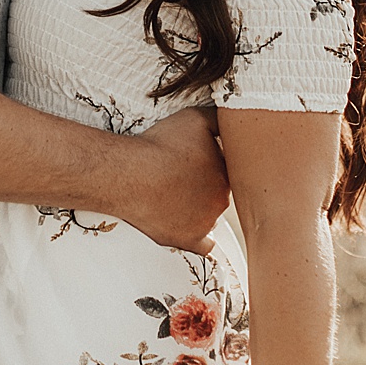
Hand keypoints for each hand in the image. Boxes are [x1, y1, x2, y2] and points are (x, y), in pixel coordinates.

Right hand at [125, 107, 229, 253]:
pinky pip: (205, 246)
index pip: (227, 169)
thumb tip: (235, 119)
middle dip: (205, 185)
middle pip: (218, 192)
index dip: (211, 163)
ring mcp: (206, 223)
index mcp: (225, 172)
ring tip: (173, 194)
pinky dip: (201, 239)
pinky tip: (192, 229)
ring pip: (210, 215)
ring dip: (198, 207)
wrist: (131, 175)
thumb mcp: (195, 118)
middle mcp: (222, 200)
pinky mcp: (189, 240)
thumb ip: (219, 119)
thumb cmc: (160, 146)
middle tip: (182, 175)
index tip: (194, 159)